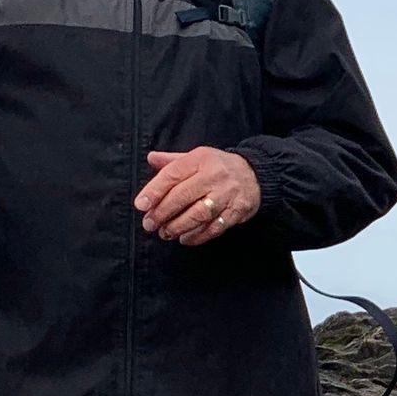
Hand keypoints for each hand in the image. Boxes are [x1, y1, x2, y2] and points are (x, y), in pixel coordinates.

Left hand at [135, 147, 261, 246]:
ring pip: (198, 214)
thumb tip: (150, 158)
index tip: (141, 205)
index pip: (172, 174)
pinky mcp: (237, 211)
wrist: (255, 175)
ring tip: (166, 233)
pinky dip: (198, 235)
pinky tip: (185, 238)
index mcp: (200, 159)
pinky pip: (215, 227)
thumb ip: (173, 161)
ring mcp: (227, 194)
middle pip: (183, 196)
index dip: (154, 191)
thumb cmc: (218, 167)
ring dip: (179, 227)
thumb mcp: (197, 157)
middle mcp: (214, 175)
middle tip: (149, 224)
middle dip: (162, 213)